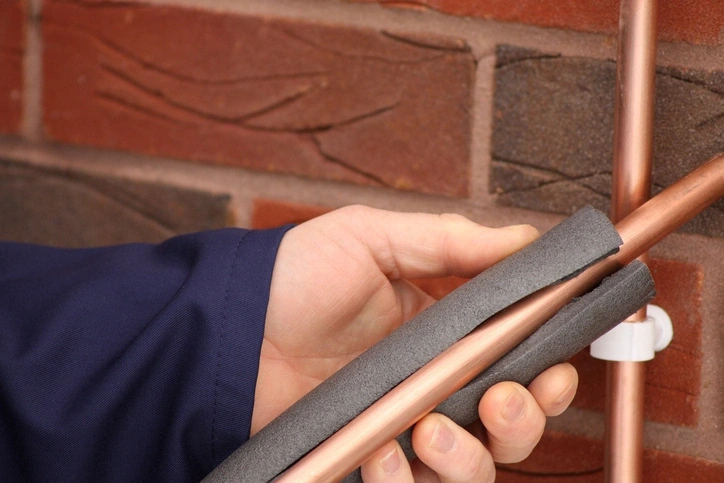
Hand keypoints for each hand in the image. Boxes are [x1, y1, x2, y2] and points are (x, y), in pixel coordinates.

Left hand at [252, 205, 577, 481]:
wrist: (229, 324)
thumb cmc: (296, 273)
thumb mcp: (373, 238)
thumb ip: (451, 242)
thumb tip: (528, 237)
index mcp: (444, 332)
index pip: (519, 363)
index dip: (548, 375)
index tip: (554, 370)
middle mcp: (432, 384)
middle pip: (509, 426)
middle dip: (522, 422)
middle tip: (499, 400)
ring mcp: (400, 425)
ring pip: (472, 468)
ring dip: (466, 456)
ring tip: (428, 427)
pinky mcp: (367, 457)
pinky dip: (405, 476)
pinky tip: (382, 449)